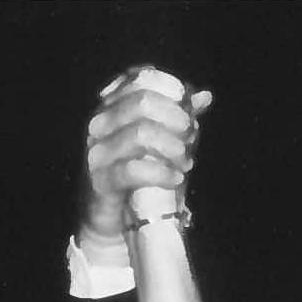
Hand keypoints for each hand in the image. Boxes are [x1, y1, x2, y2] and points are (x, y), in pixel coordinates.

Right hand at [80, 65, 212, 245]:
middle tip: (191, 137)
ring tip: (186, 163)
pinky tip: (176, 179)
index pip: (140, 81)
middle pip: (142, 103)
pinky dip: (161, 173)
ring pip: (140, 134)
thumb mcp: (162, 144)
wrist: (113, 220)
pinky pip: (133, 170)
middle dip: (175, 119)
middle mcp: (100, 122)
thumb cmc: (140, 176)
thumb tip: (204, 96)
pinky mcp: (100, 179)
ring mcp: (96, 150)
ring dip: (172, 148)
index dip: (170, 92)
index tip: (190, 111)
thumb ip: (180, 119)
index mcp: (112, 106)